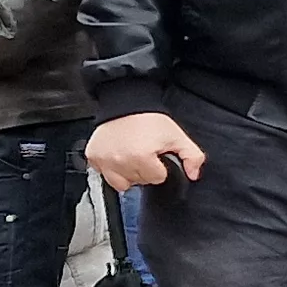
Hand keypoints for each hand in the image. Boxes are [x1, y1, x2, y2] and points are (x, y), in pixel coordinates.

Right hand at [89, 112, 206, 188]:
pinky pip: (104, 174)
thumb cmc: (150, 119)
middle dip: (145, 170)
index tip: (156, 155)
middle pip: (139, 181)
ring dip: (128, 173)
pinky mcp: (93, 156)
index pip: (157, 178)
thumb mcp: (177, 136)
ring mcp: (104, 160)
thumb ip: (192, 156)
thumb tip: (193, 174)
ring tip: (132, 156)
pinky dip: (111, 168)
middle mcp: (120, 161)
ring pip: (120, 183)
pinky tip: (119, 155)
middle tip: (144, 152)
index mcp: (141, 157)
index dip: (160, 167)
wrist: (126, 103)